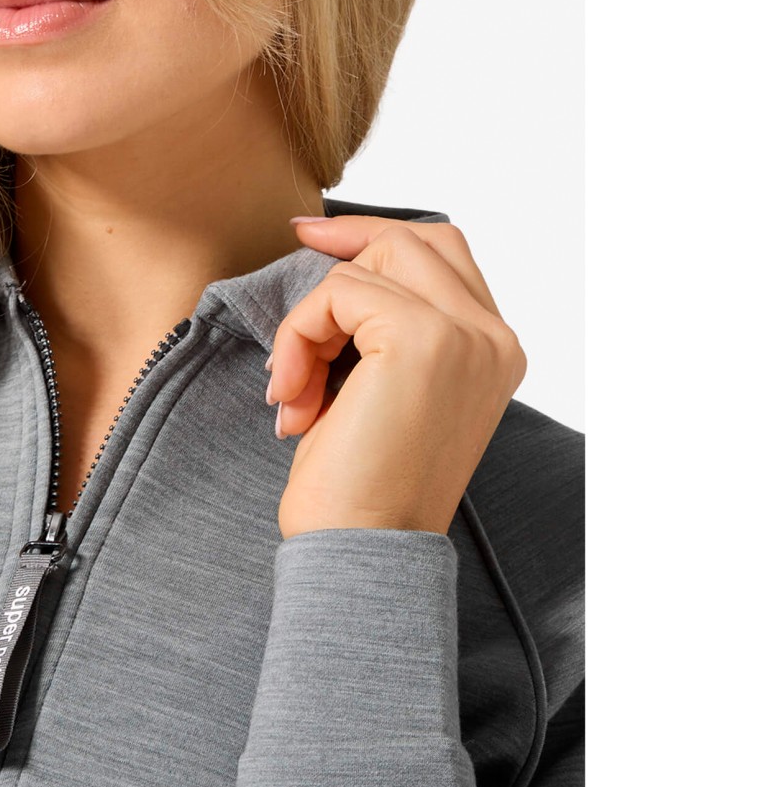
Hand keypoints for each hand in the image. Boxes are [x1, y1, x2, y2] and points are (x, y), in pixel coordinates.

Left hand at [266, 214, 527, 539]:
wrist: (363, 549)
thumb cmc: (362, 482)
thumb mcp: (382, 386)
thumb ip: (385, 324)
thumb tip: (334, 258)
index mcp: (493, 350)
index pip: (443, 253)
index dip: (373, 237)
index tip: (311, 237)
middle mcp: (493, 337)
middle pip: (413, 240)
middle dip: (343, 256)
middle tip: (294, 288)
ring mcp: (465, 335)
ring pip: (366, 267)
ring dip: (310, 323)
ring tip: (295, 388)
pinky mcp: (422, 338)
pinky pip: (337, 295)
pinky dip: (298, 337)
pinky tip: (292, 398)